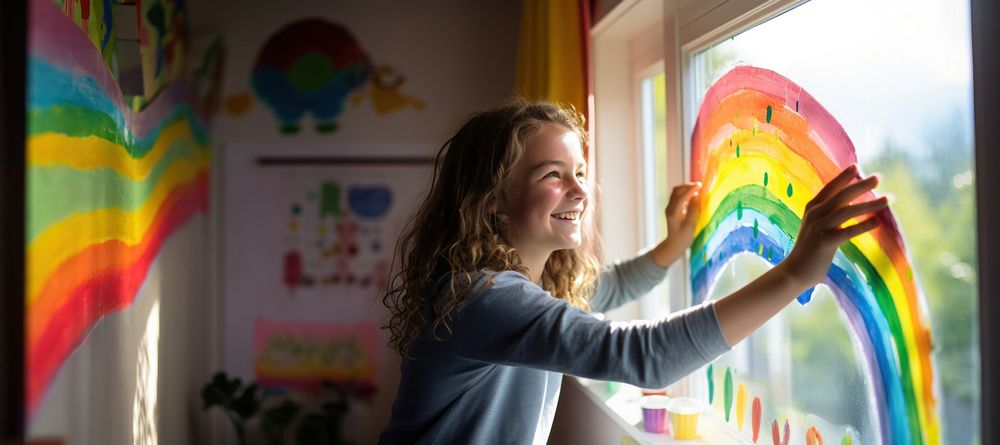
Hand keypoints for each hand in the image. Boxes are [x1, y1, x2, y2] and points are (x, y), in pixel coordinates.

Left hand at [665, 182, 701, 247]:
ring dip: (686, 188)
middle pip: (677, 191)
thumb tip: (696, 197)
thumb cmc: (683, 238)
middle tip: (700, 186)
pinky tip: (693, 195)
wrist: (674, 244)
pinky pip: (678, 196)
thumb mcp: (690, 226)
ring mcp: (669, 208)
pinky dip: (685, 192)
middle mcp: (669, 209)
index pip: (681, 197)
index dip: (691, 190)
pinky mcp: (672, 208)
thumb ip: (693, 211)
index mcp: (673, 214)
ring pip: (676, 192)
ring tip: (698, 189)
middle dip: (688, 186)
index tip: (700, 185)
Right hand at [781, 165, 888, 287]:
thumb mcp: (817, 227)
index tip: (857, 167)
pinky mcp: (824, 242)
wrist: (794, 272)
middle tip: (878, 177)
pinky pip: (847, 232)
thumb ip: (828, 215)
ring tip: (888, 199)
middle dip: (861, 185)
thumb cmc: (810, 250)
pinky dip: (863, 226)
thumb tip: (849, 206)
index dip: (843, 177)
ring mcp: (818, 228)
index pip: (830, 188)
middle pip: (841, 195)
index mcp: (812, 208)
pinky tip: (877, 222)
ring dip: (869, 204)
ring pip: (847, 211)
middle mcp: (814, 214)